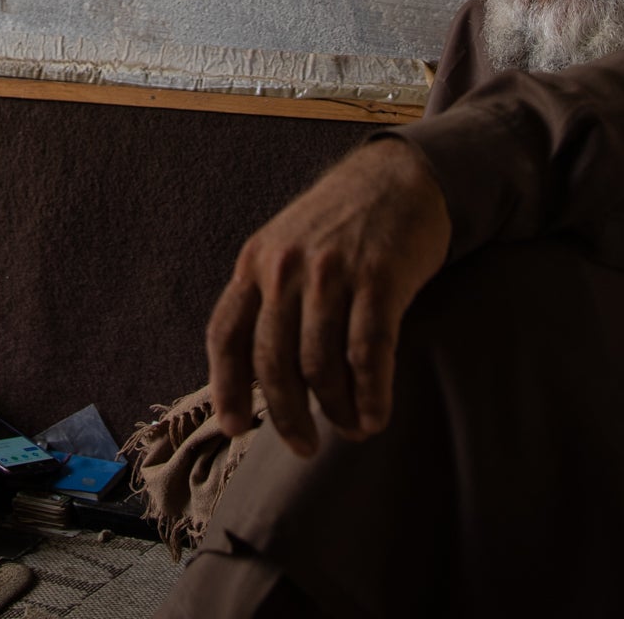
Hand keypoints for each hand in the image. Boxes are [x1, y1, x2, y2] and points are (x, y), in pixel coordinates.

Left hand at [205, 137, 451, 456]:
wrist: (398, 178)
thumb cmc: (340, 224)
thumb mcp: (286, 248)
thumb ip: (268, 300)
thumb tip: (253, 376)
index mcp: (255, 264)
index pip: (225, 335)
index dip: (226, 388)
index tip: (235, 428)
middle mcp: (286, 269)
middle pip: (273, 363)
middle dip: (286, 416)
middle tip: (304, 446)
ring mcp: (332, 273)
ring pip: (320, 366)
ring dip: (336, 410)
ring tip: (350, 428)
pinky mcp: (379, 279)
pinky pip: (368, 353)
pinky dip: (371, 395)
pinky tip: (376, 416)